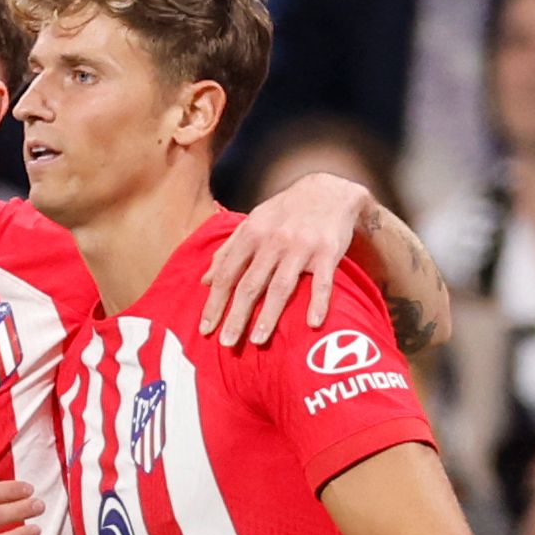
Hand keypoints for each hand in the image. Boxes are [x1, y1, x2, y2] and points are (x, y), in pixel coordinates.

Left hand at [201, 170, 367, 348]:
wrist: (330, 190)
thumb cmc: (287, 211)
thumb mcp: (254, 222)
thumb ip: (229, 250)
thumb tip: (204, 280)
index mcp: (253, 233)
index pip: (228, 273)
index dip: (215, 302)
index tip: (205, 328)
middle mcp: (274, 240)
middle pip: (251, 284)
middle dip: (236, 316)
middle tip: (226, 343)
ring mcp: (302, 247)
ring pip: (281, 286)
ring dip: (269, 315)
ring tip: (257, 340)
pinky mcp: (328, 253)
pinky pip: (322, 282)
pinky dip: (318, 302)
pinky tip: (312, 323)